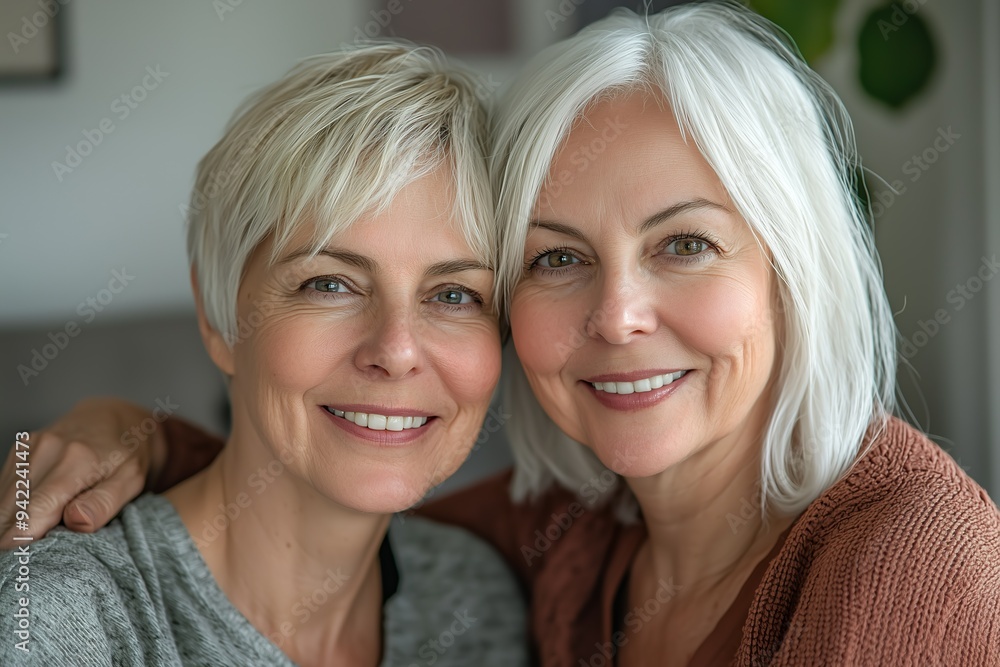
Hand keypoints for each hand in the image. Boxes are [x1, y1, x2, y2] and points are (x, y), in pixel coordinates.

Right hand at [0, 397, 166, 548]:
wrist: (115, 418)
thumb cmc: (127, 455)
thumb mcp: (131, 480)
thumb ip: (105, 502)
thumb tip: (76, 522)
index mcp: (78, 459)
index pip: (36, 509)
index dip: (21, 542)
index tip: (20, 565)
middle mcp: (47, 448)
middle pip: (12, 508)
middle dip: (14, 537)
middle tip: (25, 563)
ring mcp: (29, 446)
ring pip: (3, 501)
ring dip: (9, 524)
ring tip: (27, 545)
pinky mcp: (18, 449)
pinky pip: (3, 489)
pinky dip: (10, 509)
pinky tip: (26, 521)